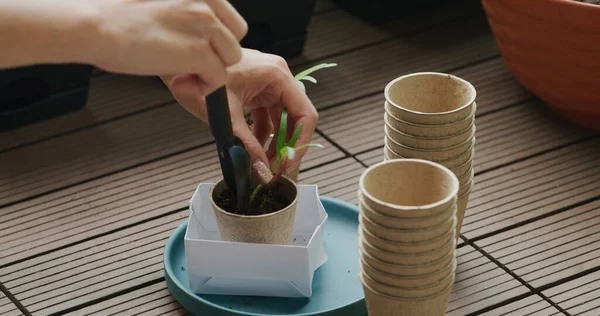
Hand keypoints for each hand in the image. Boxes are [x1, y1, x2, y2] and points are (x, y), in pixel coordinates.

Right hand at [91, 0, 246, 93]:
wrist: (98, 26)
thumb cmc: (118, 16)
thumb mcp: (164, 5)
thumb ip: (188, 15)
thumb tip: (200, 35)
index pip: (230, 19)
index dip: (217, 38)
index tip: (199, 47)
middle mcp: (207, 4)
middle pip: (236, 38)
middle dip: (219, 53)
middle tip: (193, 60)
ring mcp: (206, 27)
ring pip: (231, 59)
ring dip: (211, 69)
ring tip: (185, 71)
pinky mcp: (199, 52)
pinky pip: (218, 78)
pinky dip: (203, 86)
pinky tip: (182, 81)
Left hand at [163, 49, 318, 177]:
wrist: (179, 67)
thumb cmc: (197, 79)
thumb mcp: (226, 117)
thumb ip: (246, 144)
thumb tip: (261, 168)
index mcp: (277, 75)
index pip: (305, 114)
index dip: (300, 142)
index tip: (288, 163)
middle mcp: (277, 77)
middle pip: (296, 119)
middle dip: (287, 146)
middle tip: (276, 169)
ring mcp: (268, 84)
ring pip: (282, 120)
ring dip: (275, 143)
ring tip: (264, 165)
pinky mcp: (257, 91)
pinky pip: (268, 117)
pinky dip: (262, 135)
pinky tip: (255, 151)